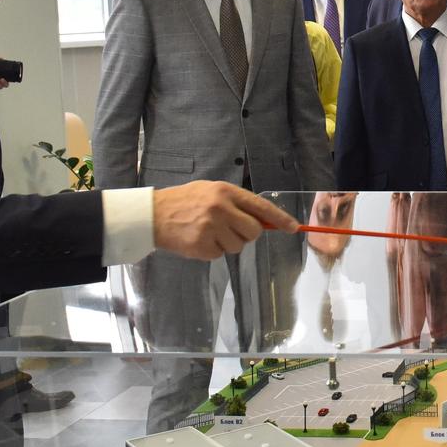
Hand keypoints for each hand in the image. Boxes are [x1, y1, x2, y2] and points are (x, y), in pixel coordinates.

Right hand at [152, 182, 296, 260]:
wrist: (152, 215)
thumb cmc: (185, 202)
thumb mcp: (212, 192)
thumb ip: (237, 203)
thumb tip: (265, 220)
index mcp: (225, 191)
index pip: (260, 206)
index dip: (280, 218)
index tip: (293, 228)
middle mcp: (220, 208)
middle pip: (253, 231)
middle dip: (246, 234)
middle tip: (229, 229)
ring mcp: (210, 228)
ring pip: (238, 246)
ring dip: (227, 243)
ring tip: (208, 232)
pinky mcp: (201, 246)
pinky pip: (219, 255)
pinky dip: (211, 251)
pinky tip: (198, 240)